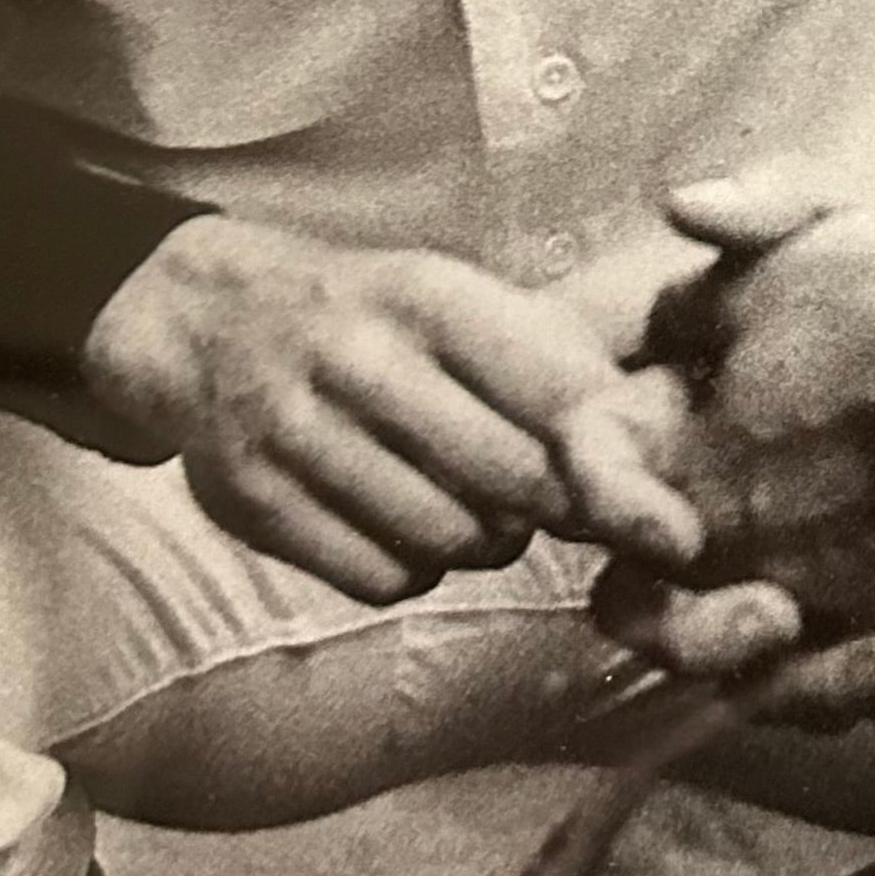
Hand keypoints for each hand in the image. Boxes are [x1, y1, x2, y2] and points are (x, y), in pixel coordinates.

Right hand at [81, 211, 695, 602]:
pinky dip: (412, 571)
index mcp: (431, 297)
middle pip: (511, 480)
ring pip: (447, 539)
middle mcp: (362, 358)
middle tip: (554, 507)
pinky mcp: (256, 501)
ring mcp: (298, 432)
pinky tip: (405, 529)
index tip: (666, 519)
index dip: (618, 469)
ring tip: (476, 511)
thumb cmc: (373, 320)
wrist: (208, 320)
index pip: (556, 395)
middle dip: (554, 511)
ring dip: (484, 544)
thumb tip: (656, 455)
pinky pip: (379, 578)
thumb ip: (554, 364)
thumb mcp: (457, 302)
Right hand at [581, 175, 874, 706]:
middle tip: (778, 613)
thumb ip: (769, 205)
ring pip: (768, 682)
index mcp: (698, 432)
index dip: (610, 506)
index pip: (600, 478)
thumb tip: (681, 205)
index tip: (676, 530)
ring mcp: (822, 588)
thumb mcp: (863, 220)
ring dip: (809, 688)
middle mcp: (739, 526)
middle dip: (700, 635)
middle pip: (657, 617)